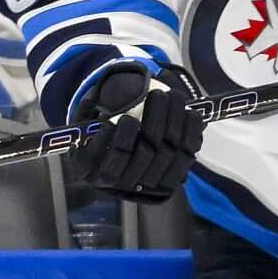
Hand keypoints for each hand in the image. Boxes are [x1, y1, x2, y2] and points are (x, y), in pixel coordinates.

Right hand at [67, 63, 204, 203]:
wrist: (123, 161)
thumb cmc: (103, 132)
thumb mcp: (87, 123)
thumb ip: (88, 110)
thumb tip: (97, 97)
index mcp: (95, 172)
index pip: (111, 163)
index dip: (121, 142)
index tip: (126, 119)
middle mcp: (123, 184)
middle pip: (145, 154)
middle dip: (154, 119)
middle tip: (157, 94)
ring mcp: (150, 184)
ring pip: (167, 153)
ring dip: (174, 120)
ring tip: (173, 95)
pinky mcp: (172, 179)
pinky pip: (186, 156)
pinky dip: (191, 132)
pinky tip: (190, 112)